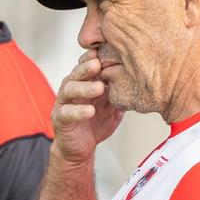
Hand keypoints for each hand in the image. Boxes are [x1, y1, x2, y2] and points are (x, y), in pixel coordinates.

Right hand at [51, 49, 123, 164]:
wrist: (81, 148)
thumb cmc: (96, 123)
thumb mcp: (113, 105)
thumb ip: (120, 92)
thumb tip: (140, 79)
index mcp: (85, 81)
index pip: (87, 64)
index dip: (95, 57)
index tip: (106, 52)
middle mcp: (72, 87)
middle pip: (77, 72)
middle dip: (87, 67)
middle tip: (99, 64)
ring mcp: (63, 102)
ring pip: (70, 89)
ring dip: (84, 87)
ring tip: (99, 88)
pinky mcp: (59, 118)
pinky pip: (66, 112)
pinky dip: (78, 111)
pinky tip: (89, 111)